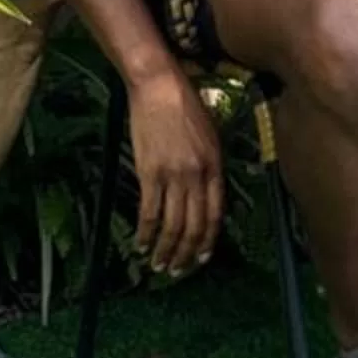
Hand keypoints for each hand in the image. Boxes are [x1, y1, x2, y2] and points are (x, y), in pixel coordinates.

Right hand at [128, 65, 224, 275]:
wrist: (158, 86)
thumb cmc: (185, 105)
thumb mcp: (209, 134)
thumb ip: (210, 166)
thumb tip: (206, 195)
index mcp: (215, 165)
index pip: (215, 213)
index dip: (208, 240)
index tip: (201, 257)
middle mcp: (197, 175)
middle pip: (194, 225)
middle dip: (186, 253)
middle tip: (178, 270)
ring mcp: (173, 175)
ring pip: (172, 225)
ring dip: (166, 250)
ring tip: (159, 265)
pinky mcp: (149, 173)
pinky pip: (149, 213)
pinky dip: (145, 234)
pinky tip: (141, 245)